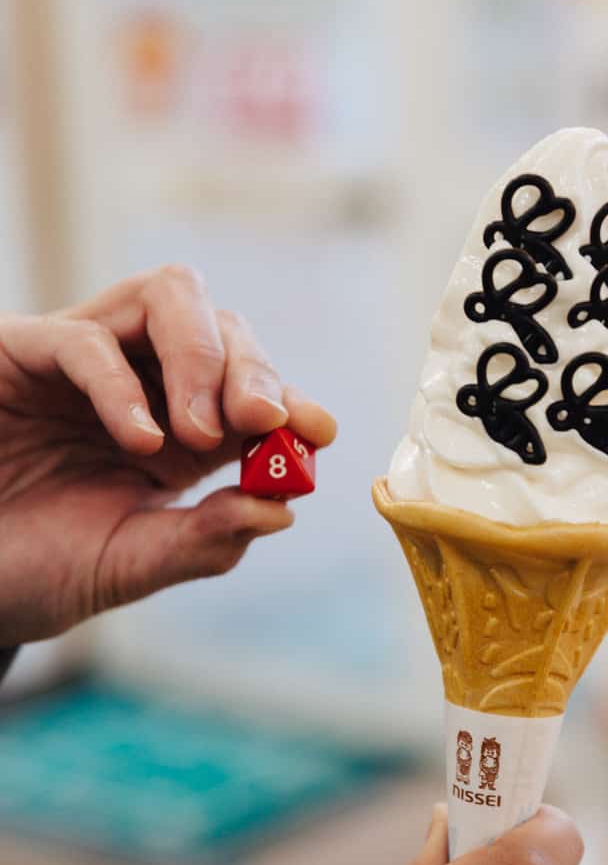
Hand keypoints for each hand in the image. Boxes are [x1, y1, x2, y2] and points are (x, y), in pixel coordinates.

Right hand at [0, 266, 336, 644]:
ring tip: (202, 431)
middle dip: (254, 372)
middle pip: (224, 328)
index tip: (320, 429)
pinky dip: (125, 386)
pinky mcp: (26, 352)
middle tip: (262, 424)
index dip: (292, 404)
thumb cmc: (40, 567)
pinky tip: (141, 441)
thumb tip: (282, 509)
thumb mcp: (131, 565)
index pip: (252, 396)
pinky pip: (87, 339)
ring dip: (202, 355)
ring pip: (169, 297)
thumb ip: (203, 542)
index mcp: (183, 437)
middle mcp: (145, 386)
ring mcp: (88, 361)